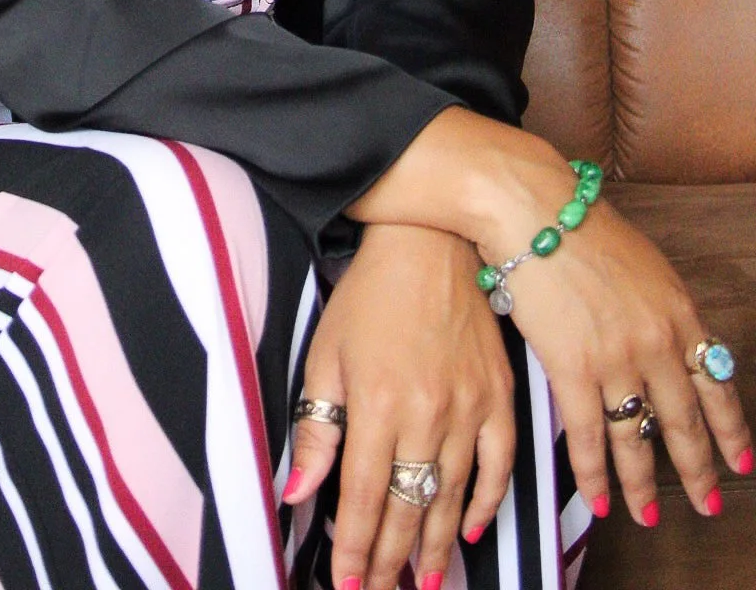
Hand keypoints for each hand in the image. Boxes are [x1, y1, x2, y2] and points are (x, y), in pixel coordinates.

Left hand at [284, 223, 514, 589]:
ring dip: (438, 545)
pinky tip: (474, 528)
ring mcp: (470, 406)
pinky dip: (489, 501)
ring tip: (425, 581)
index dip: (354, 548)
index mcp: (377, 402)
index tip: (347, 584)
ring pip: (453, 496)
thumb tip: (299, 494)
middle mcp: (426, 412)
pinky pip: (500, 464)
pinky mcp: (500, 396)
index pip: (362, 496)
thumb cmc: (370, 295)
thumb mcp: (327, 352)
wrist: (431, 244)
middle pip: (408, 507)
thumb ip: (316, 426)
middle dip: (391, 559)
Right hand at [485, 189, 752, 527]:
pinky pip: (589, 438)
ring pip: (637, 438)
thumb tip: (663, 341)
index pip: (717, 384)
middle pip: (684, 421)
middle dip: (697, 469)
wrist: (533, 209)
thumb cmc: (577, 224)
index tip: (741, 461)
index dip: (731, 429)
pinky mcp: (572, 369)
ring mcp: (616, 360)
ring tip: (648, 515)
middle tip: (706, 502)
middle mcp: (657, 342)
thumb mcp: (643, 264)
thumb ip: (658, 309)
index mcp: (678, 312)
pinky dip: (594, 475)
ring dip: (643, 483)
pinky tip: (599, 500)